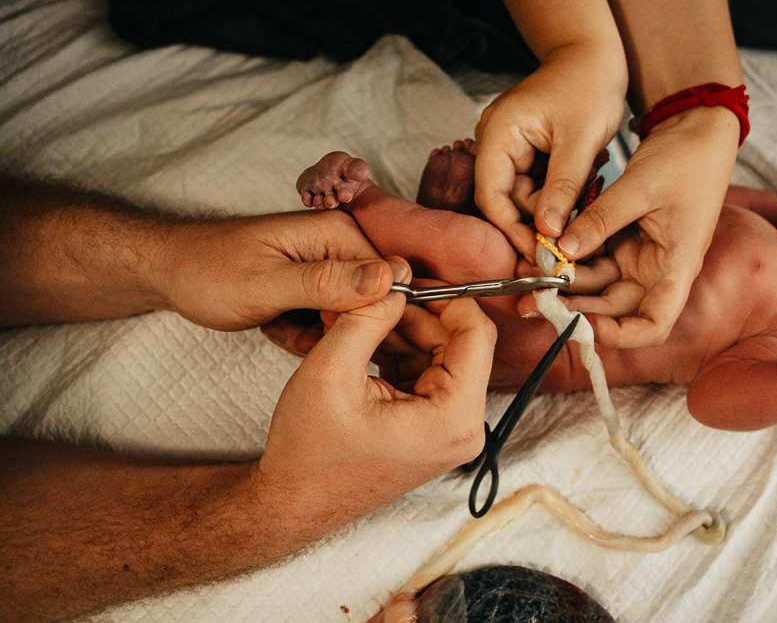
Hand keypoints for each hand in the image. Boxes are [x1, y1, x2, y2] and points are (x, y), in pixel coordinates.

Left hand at [158, 209, 406, 331]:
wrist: (170, 271)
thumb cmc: (206, 271)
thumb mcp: (266, 284)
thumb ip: (327, 283)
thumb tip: (387, 280)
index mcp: (338, 233)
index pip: (391, 281)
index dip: (370, 315)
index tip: (328, 327)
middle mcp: (341, 245)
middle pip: (373, 302)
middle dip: (335, 327)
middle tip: (290, 323)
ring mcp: (329, 267)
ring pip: (350, 318)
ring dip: (314, 333)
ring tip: (275, 320)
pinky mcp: (317, 286)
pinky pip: (329, 322)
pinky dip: (302, 332)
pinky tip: (273, 323)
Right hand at [254, 292, 495, 525]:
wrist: (291, 502)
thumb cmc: (309, 453)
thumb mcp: (331, 370)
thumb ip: (368, 317)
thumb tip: (393, 281)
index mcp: (453, 418)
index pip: (477, 335)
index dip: (447, 298)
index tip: (410, 281)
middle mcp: (462, 427)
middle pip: (460, 344)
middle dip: (418, 313)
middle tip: (377, 293)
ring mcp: (448, 429)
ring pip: (442, 355)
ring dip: (404, 330)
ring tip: (361, 315)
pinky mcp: (430, 427)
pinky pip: (427, 374)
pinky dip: (399, 351)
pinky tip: (365, 338)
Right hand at [474, 42, 626, 257]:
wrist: (595, 54)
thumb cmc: (589, 82)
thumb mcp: (582, 139)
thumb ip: (564, 187)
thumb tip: (549, 230)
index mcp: (500, 133)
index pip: (491, 196)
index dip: (513, 229)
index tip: (540, 252)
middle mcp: (497, 142)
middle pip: (508, 201)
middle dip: (541, 218)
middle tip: (573, 232)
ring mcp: (511, 147)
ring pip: (526, 196)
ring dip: (556, 203)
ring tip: (588, 187)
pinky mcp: (528, 152)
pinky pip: (538, 185)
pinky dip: (560, 191)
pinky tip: (584, 176)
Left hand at [535, 107, 740, 347]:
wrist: (696, 130)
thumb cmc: (686, 158)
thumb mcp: (639, 186)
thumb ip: (601, 220)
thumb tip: (562, 250)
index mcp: (676, 267)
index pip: (653, 325)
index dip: (620, 335)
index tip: (584, 324)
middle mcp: (657, 271)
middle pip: (614, 310)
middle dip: (575, 309)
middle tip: (531, 302)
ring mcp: (639, 258)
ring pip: (597, 286)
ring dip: (564, 284)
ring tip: (527, 274)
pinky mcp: (623, 242)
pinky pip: (592, 260)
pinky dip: (569, 260)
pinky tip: (540, 253)